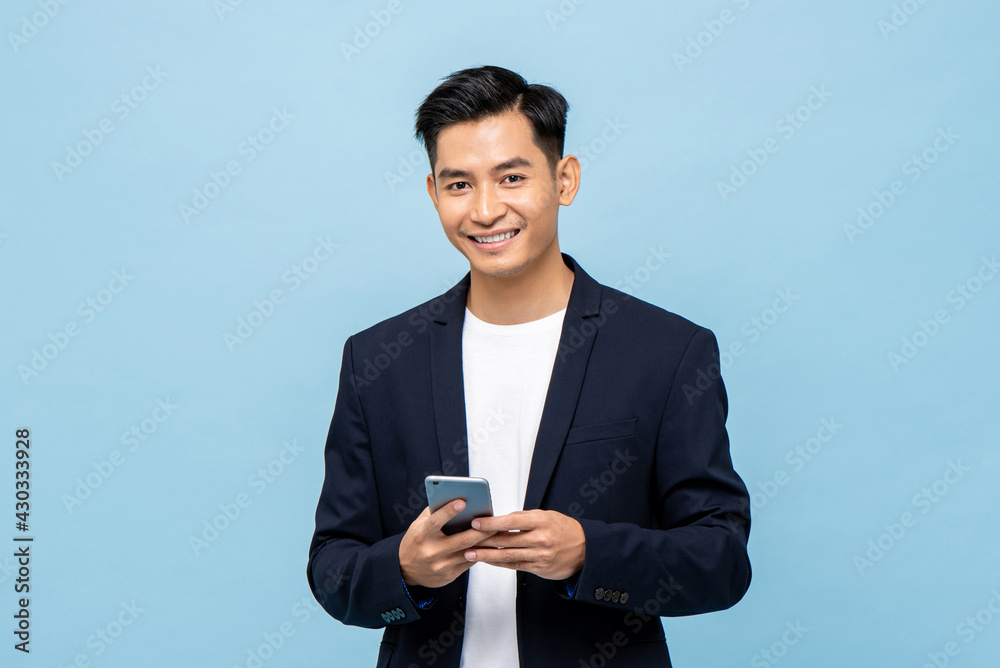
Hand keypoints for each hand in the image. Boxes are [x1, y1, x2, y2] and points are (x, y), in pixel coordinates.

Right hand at [398, 500, 499, 587]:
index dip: (449, 510)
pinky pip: (469, 563)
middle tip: (495, 520)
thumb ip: (434, 511)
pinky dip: (480, 553)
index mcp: (422, 535)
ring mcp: (440, 565)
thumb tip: (453, 495)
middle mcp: (431, 551)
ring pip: (469, 553)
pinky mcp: (448, 575)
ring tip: (499, 533)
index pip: (436, 521)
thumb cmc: (416, 541)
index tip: (463, 500)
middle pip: (462, 539)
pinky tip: (490, 545)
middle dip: (481, 530)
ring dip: (486, 543)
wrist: (405, 570)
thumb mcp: (419, 524)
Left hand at [464, 510, 584, 579]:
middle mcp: (540, 539)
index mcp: (541, 521)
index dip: (491, 523)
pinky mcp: (539, 568)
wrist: (585, 549)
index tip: (476, 522)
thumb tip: (500, 519)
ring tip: (470, 554)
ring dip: (487, 555)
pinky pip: (515, 566)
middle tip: (465, 540)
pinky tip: (488, 561)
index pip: (511, 522)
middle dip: (483, 541)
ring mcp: (540, 555)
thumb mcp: (546, 516)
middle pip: (506, 540)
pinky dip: (500, 563)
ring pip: (508, 555)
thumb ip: (524, 518)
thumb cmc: (563, 528)